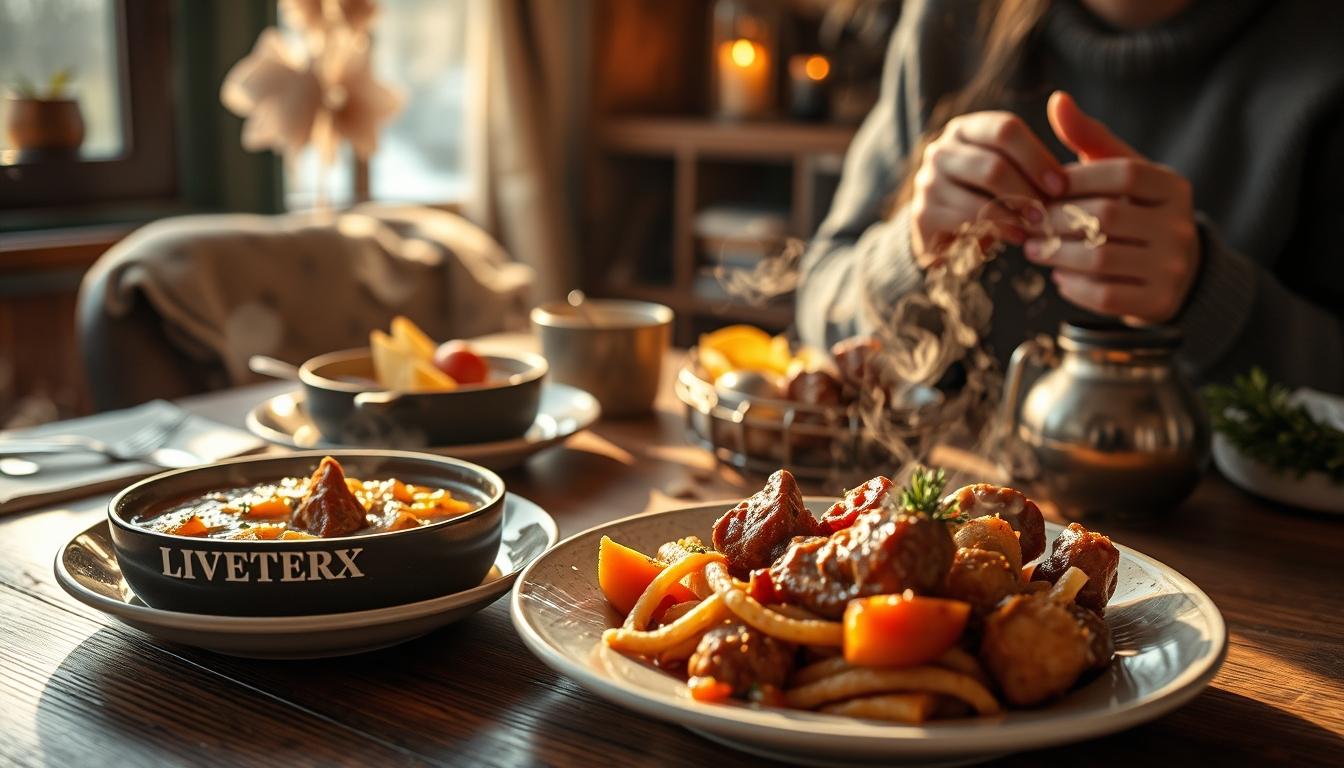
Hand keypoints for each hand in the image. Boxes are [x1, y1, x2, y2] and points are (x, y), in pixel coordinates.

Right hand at [910, 111, 1065, 264]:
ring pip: (980, 197)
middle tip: (1050, 211)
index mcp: (966, 129)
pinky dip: (999, 230)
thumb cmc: (994, 194)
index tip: (1061, 185)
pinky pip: (967, 223)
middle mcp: (941, 150)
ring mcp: (928, 182)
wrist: (952, 234)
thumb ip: (1035, 144)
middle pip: (993, 166)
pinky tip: (1017, 236)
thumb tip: (1063, 101)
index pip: (1004, 129)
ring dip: (1016, 215)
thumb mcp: (1014, 167)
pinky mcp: (923, 214)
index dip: (1037, 157)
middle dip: (1028, 191)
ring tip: (1037, 225)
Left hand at [1025, 91, 1199, 323]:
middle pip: (1107, 218)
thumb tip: (1058, 100)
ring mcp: (1173, 266)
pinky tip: (1059, 276)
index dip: (1077, 180)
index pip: (1123, 174)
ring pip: (1101, 259)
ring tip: (1034, 249)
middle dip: (1056, 221)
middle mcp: (1180, 224)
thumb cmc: (1135, 211)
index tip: (1044, 187)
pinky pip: (1105, 295)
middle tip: (1026, 223)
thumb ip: (1089, 138)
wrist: (1175, 272)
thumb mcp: (1121, 171)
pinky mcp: (1159, 302)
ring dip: (1057, 255)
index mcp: (1172, 187)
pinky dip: (1073, 286)